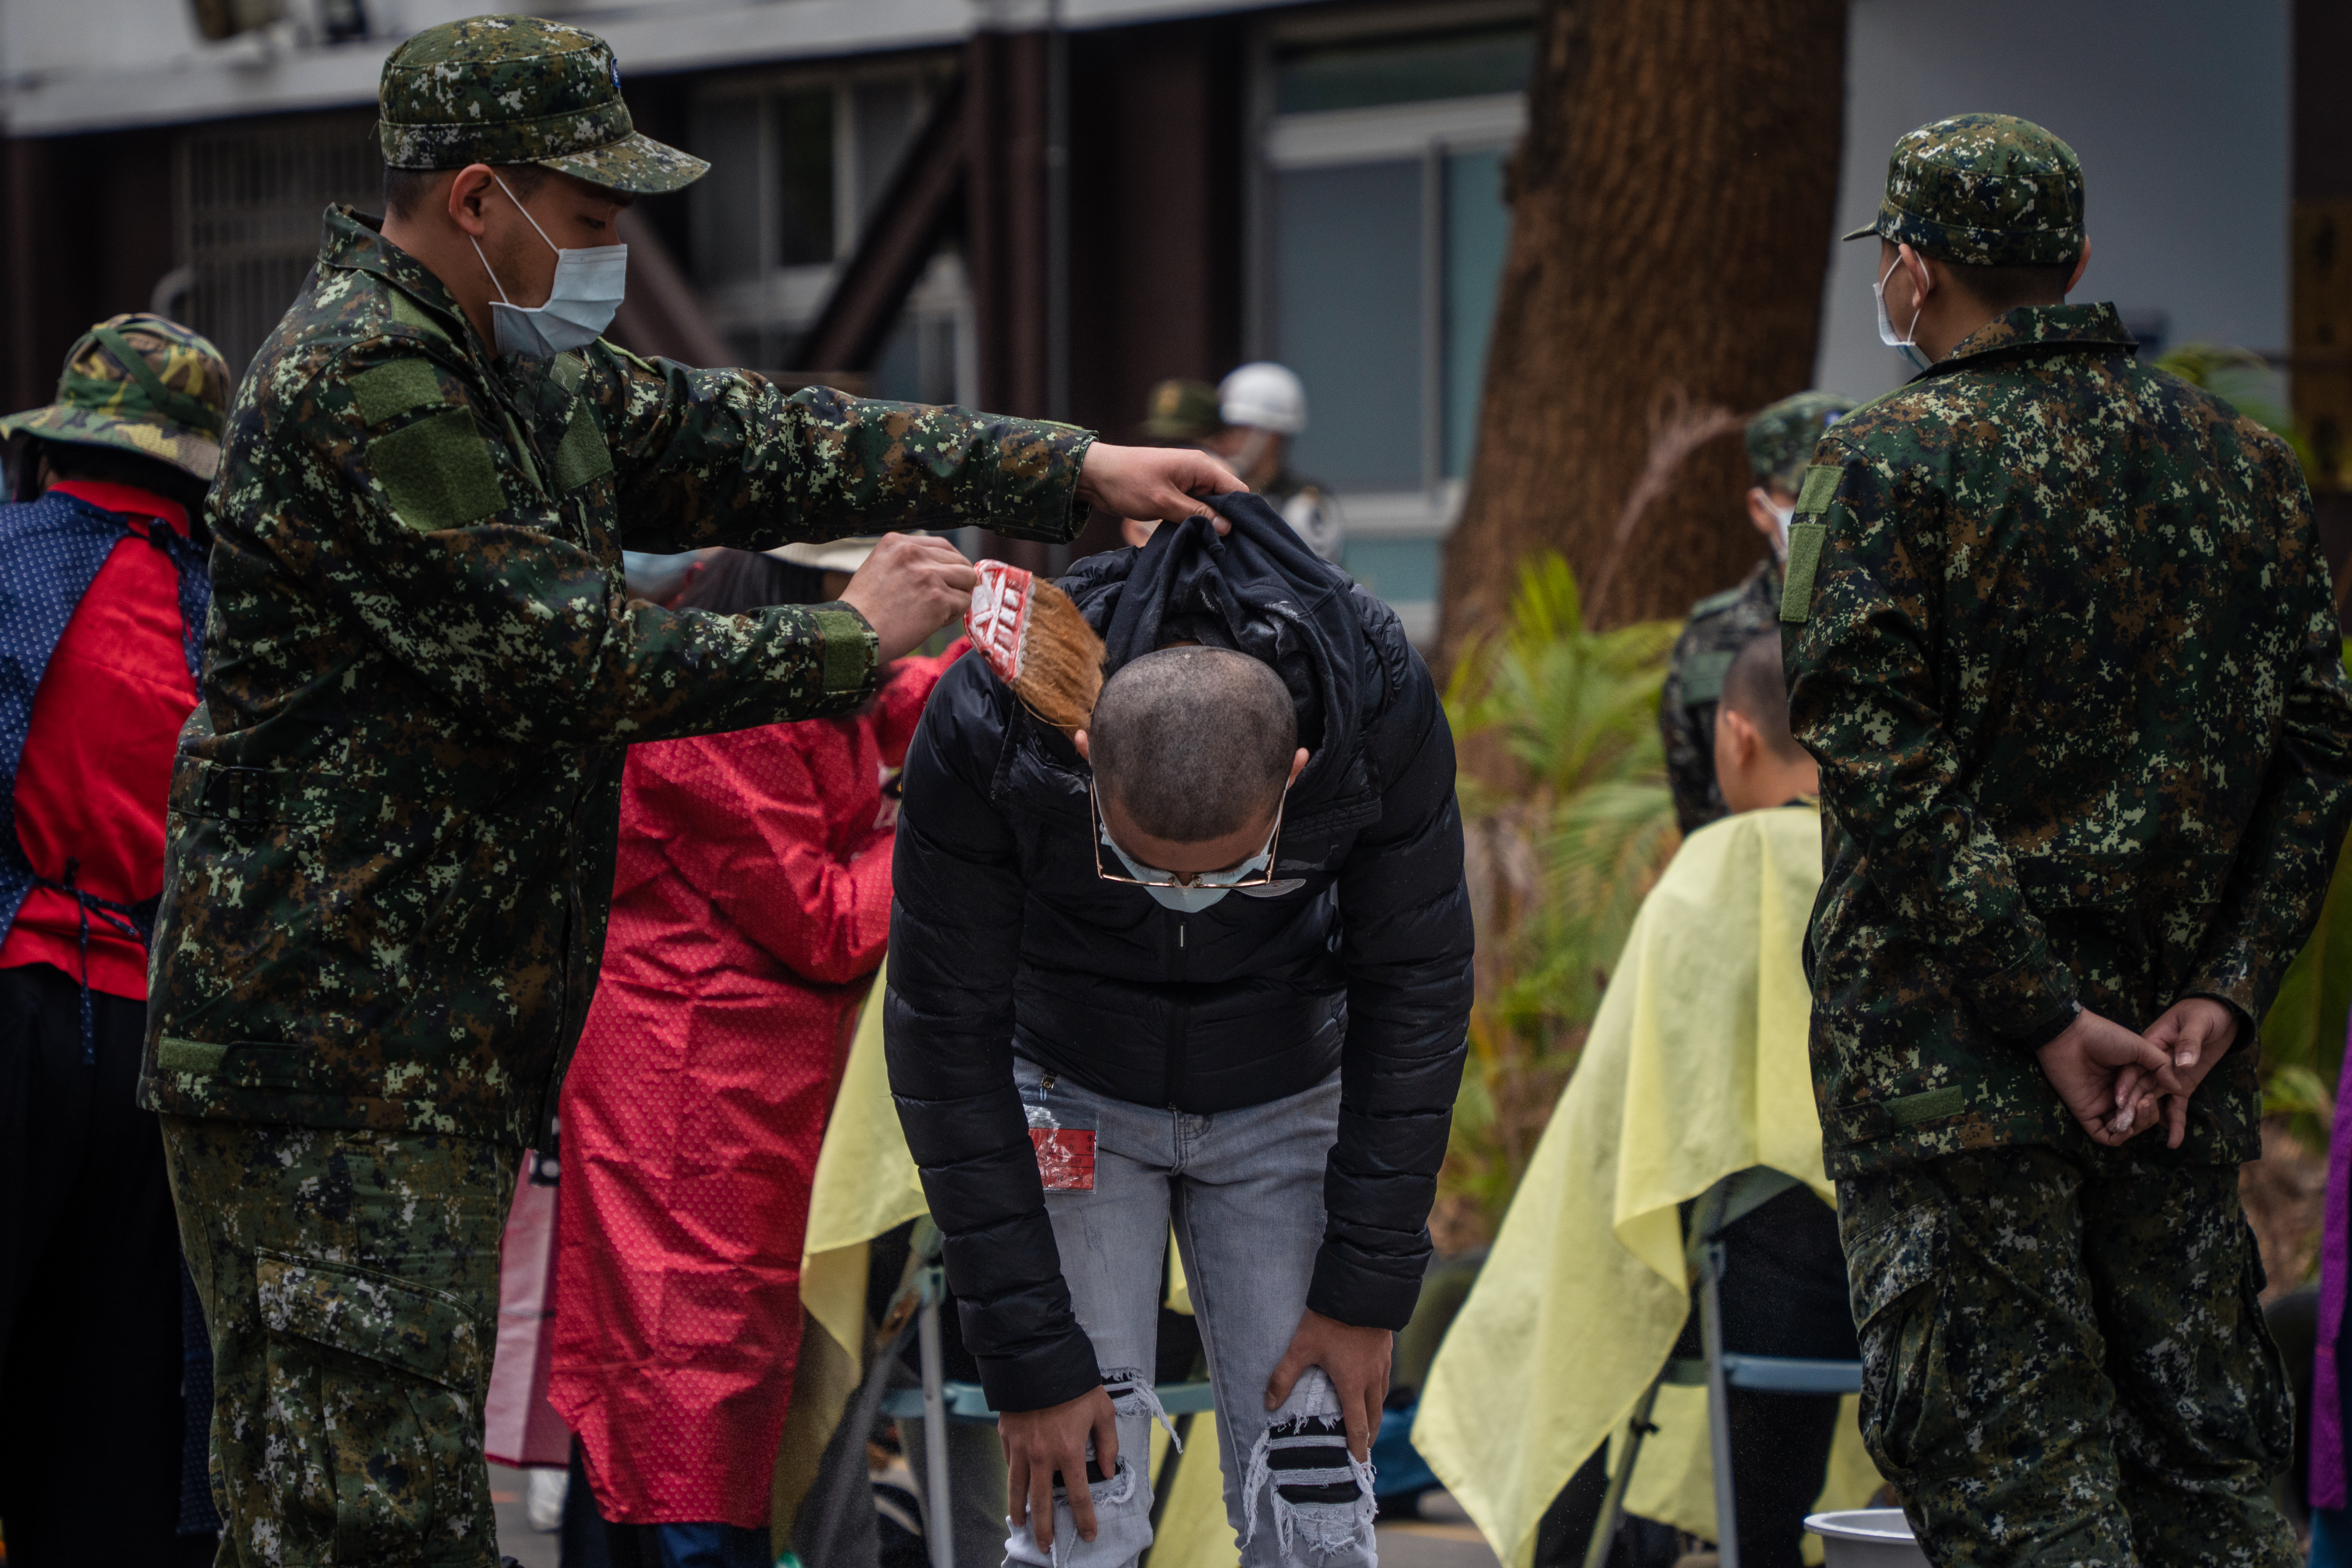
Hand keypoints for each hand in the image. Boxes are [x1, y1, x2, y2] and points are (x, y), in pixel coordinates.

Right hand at [837, 533, 978, 663]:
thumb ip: (907, 562)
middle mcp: (913, 554)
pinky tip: (932, 622)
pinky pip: (963, 603)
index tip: (945, 580)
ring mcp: (928, 575)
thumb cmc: (863, 610)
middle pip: (959, 561)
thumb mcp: (879, 568)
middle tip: (942, 599)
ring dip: (957, 597)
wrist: (853, 634)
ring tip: (936, 611)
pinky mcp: (938, 599)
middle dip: (956, 582)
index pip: (942, 546)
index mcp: (896, 543)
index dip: (949, 565)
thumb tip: (942, 567)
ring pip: (967, 580)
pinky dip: (953, 615)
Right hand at [999, 1385, 1118, 1550]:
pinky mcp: (1006, 1436)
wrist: (1039, 1360)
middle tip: (1045, 1547)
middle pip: (1041, 1503)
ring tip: (1020, 1525)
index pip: (1079, 1496)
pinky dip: (1012, 1478)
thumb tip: (1108, 1470)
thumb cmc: (1075, 1384)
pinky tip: (1015, 1486)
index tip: (1087, 1535)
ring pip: (1016, 1489)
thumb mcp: (1102, 1410)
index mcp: (1069, 1451)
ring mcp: (1021, 1447)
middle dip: (1044, 1529)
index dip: (1084, 1519)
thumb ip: (1107, 1443)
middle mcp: (1042, 1456)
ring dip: (1018, 1511)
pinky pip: (1008, 1464)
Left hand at [1077, 442, 1244, 528]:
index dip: (1240, 513)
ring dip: (1207, 523)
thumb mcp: (1164, 502)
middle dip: (1224, 521)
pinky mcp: (1175, 492)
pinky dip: (1194, 520)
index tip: (1238, 538)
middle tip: (1222, 546)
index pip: (1237, 489)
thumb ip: (1197, 514)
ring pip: (1209, 505)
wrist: (1095, 474)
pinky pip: (1194, 507)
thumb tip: (1227, 527)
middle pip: (1225, 498)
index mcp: (1201, 466)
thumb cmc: (1128, 482)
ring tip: (1207, 544)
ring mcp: (1187, 481)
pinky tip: (1193, 537)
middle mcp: (1198, 471)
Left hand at [1266, 1308, 1390, 1462]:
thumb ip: (1284, 1376)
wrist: (1359, 1289)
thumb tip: (1268, 1404)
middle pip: (1374, 1416)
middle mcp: (1371, 1378)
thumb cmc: (1329, 1320)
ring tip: (1367, 1422)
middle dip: (1368, 1435)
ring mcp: (1382, 1364)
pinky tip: (1371, 1387)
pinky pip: (1384, 1379)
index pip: (1357, 1425)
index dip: (1358, 1447)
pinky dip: (1378, 1392)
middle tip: (1363, 1449)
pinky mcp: (1386, 1349)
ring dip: (1374, 1414)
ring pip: (1381, 1397)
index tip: (1360, 1464)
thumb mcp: (1301, 1347)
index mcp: (1352, 1384)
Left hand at [2036, 1007, 2180, 1145]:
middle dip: (2149, 1116)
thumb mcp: (2141, 1047)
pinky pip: (2104, 1136)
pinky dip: (2117, 1136)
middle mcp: (2118, 1096)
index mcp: (2131, 1082)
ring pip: (2126, 1130)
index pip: (2151, 1104)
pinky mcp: (2085, 1113)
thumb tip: (2179, 1088)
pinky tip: (2123, 1125)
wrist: (2071, 1035)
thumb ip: (2161, 1067)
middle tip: (2145, 1101)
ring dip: (2137, 1125)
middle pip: (2141, 1119)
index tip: (2165, 1097)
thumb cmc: (2104, 1036)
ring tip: (2136, 1107)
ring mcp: (2102, 1105)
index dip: (2161, 1106)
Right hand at [2137, 996, 2238, 1148]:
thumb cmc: (2205, 1011)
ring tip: (2140, 1136)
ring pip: (2154, 1100)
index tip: (2119, 1101)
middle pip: (2140, 1087)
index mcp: (2151, 1043)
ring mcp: (2168, 1076)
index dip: (2126, 1084)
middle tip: (2122, 1126)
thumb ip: (2189, 1042)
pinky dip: (2174, 1122)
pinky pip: (2176, 1106)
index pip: (2134, 1067)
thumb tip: (2182, 1063)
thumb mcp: (2197, 1022)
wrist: (2221, 1014)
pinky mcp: (2183, 1085)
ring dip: (2149, 1119)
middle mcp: (2155, 1064)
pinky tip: (2173, 1141)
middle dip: (2131, 1107)